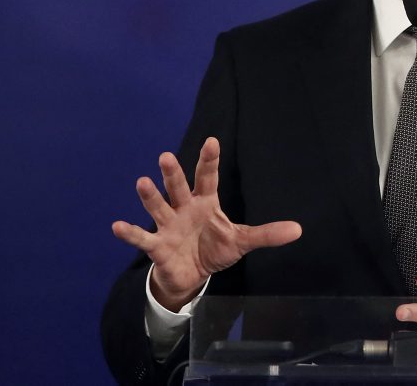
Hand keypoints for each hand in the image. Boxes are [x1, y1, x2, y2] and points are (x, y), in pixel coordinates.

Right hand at [111, 137, 301, 310]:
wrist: (192, 275)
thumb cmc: (215, 248)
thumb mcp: (242, 241)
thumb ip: (266, 234)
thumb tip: (298, 230)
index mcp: (206, 203)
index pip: (208, 178)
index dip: (209, 160)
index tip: (212, 141)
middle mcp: (184, 209)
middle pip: (178, 188)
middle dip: (173, 174)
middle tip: (166, 156)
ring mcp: (168, 226)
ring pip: (158, 208)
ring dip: (150, 197)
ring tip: (142, 182)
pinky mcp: (157, 246)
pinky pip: (142, 239)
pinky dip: (130, 233)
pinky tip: (117, 226)